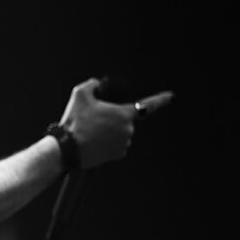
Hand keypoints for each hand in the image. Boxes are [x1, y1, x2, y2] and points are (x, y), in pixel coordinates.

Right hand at [59, 78, 173, 168]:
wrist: (67, 148)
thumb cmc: (75, 122)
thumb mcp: (79, 94)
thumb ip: (92, 84)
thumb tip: (98, 85)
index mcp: (124, 114)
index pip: (147, 105)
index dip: (160, 100)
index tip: (171, 96)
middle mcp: (128, 129)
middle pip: (124, 119)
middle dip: (113, 118)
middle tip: (93, 120)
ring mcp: (124, 143)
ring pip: (120, 132)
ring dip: (110, 131)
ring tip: (91, 132)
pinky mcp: (118, 155)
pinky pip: (117, 145)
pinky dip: (108, 142)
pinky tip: (95, 142)